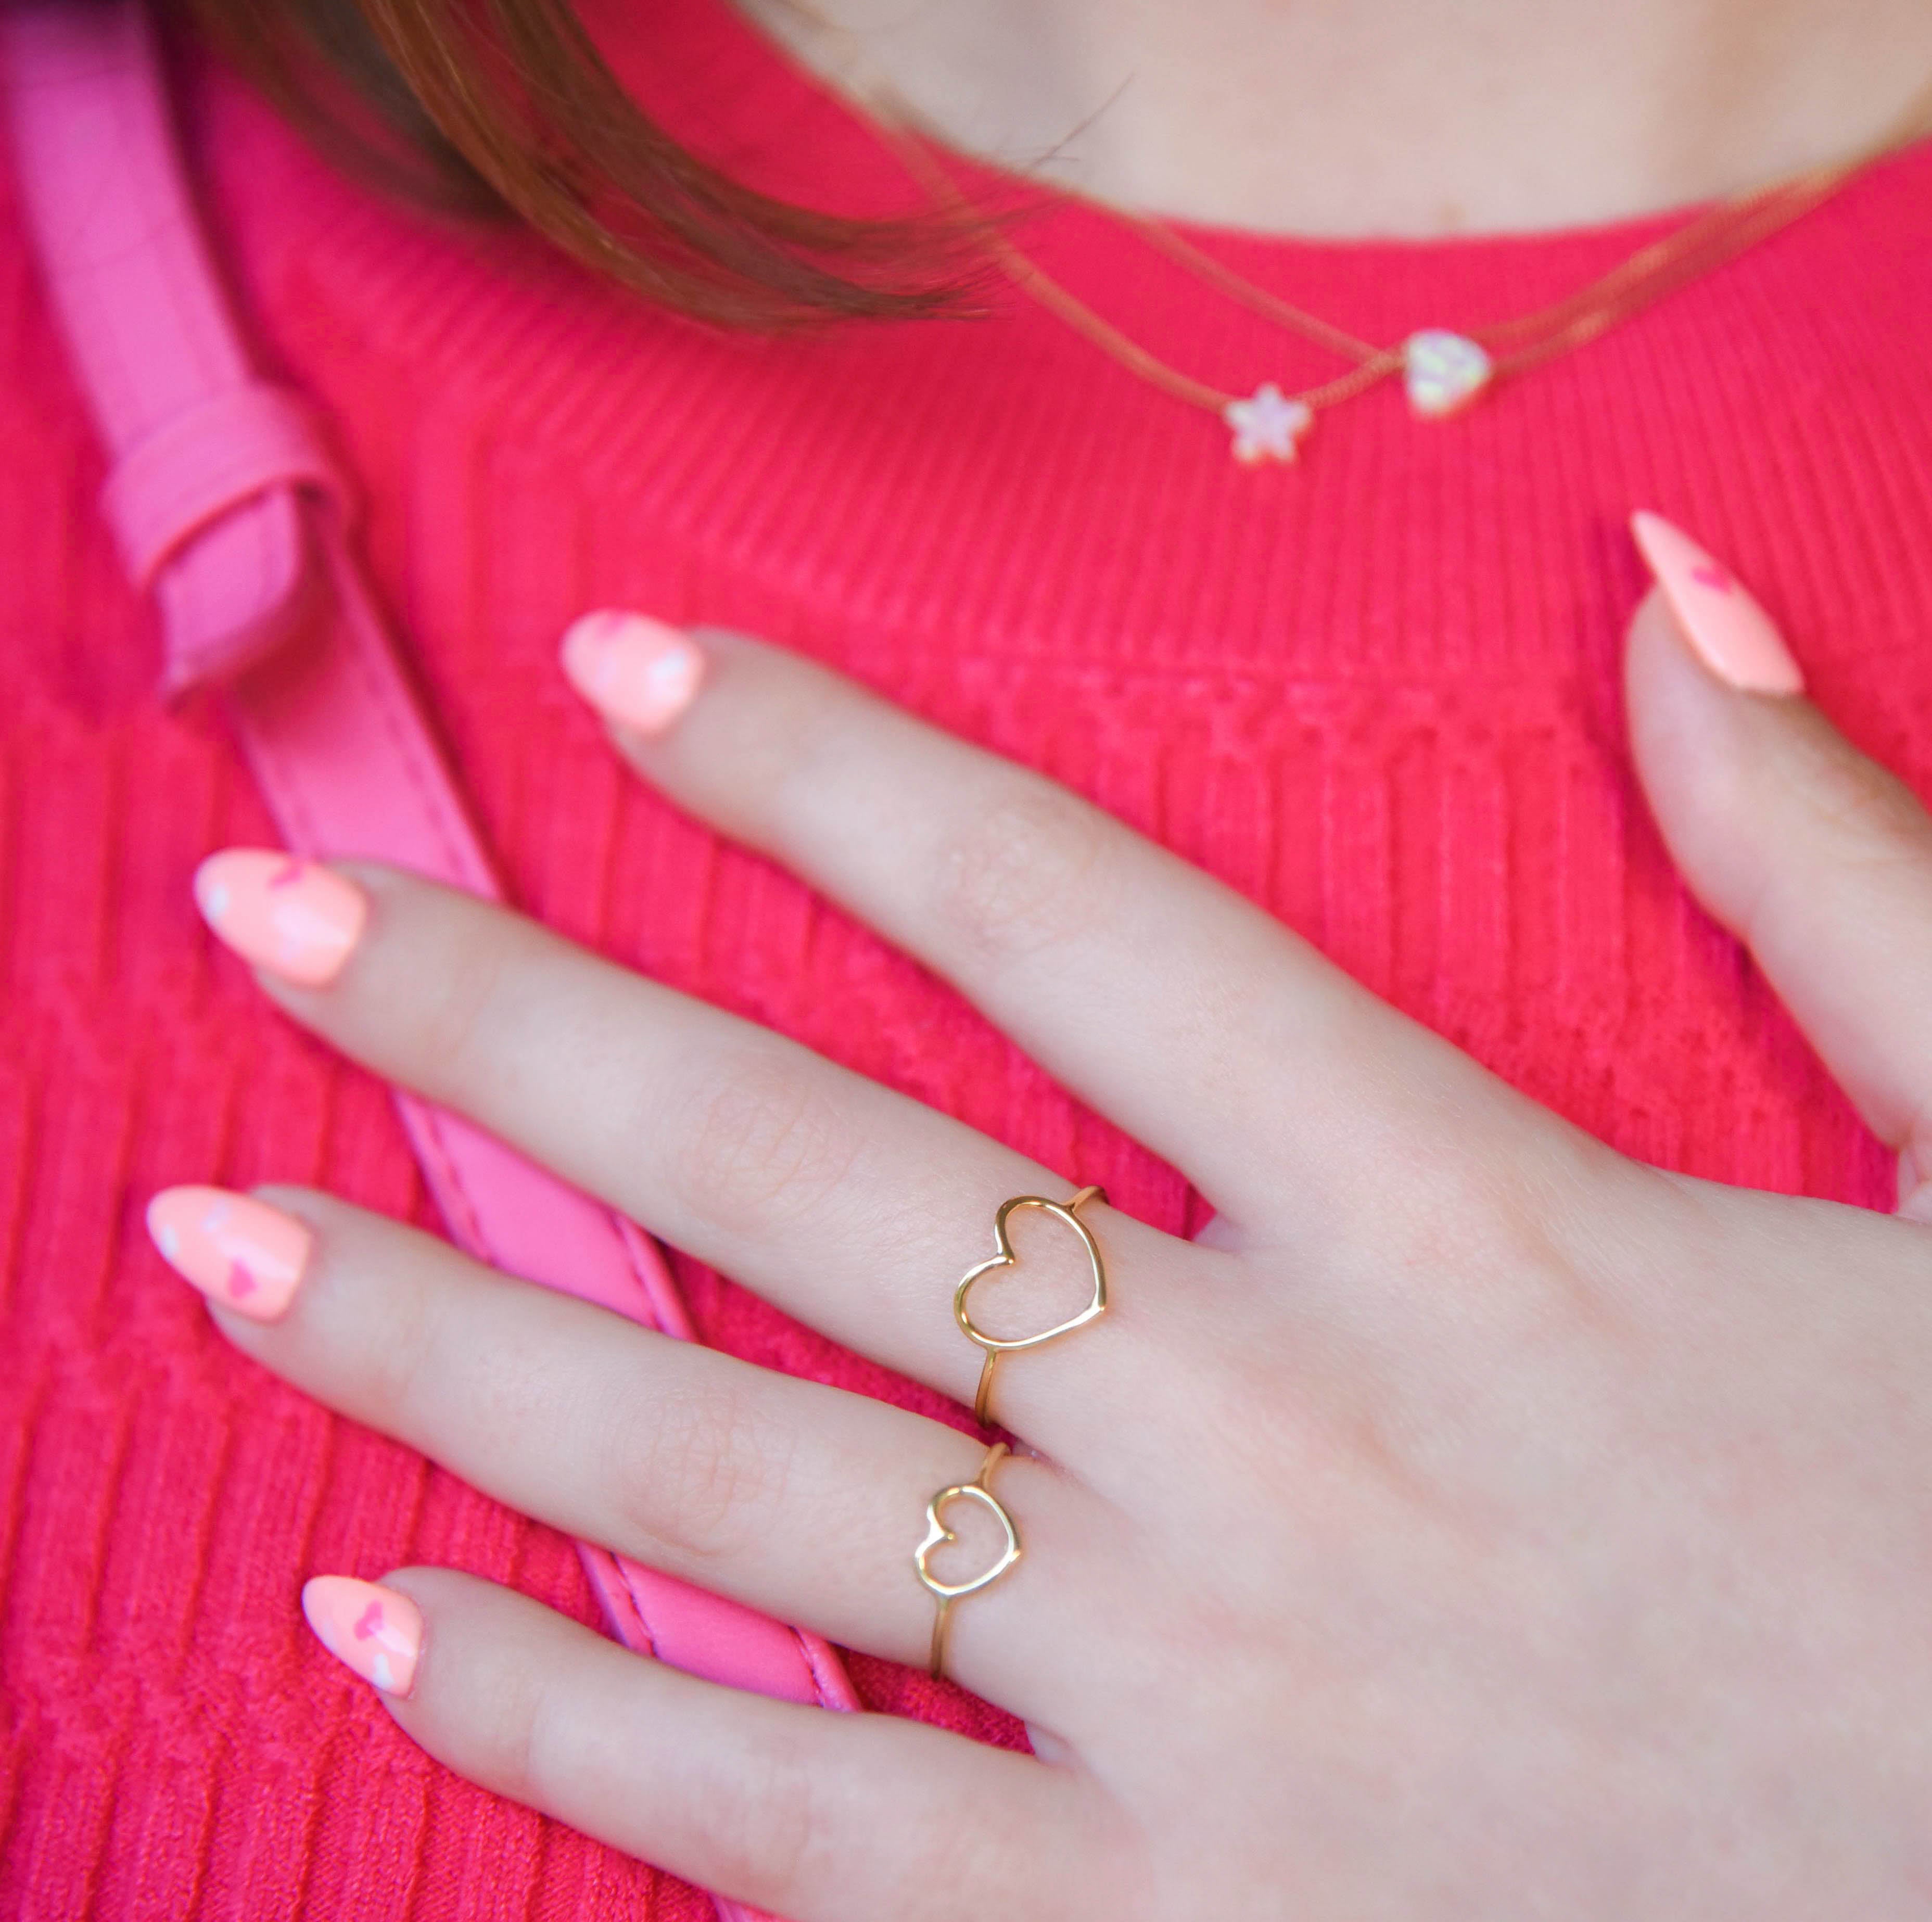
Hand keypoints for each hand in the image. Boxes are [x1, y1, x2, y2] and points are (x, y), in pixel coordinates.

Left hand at [152, 547, 1931, 1919]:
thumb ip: (1829, 881)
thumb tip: (1665, 603)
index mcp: (1468, 1228)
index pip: (1064, 917)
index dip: (827, 771)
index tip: (624, 672)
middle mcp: (1271, 1442)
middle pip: (810, 1182)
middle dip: (515, 1024)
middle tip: (275, 912)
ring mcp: (1193, 1711)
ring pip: (736, 1493)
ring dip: (451, 1351)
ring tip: (218, 1241)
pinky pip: (804, 1828)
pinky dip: (581, 1733)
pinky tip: (382, 1628)